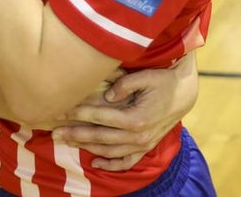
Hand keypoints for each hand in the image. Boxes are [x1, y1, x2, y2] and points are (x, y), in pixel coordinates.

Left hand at [55, 58, 196, 171]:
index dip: (79, 114)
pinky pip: (126, 162)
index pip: (100, 117)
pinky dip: (110, 165)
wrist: (184, 93)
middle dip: (75, 134)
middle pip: (100, 137)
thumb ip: (125, 84)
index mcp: (136, 118)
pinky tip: (95, 162)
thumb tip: (107, 95)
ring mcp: (142, 145)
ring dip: (87, 148)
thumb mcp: (146, 76)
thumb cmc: (163, 80)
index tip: (62, 110)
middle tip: (55, 133)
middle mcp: (138, 136)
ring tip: (67, 142)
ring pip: (109, 151)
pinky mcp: (146, 147)